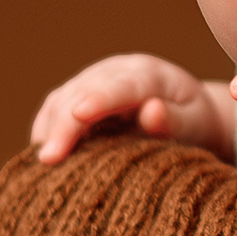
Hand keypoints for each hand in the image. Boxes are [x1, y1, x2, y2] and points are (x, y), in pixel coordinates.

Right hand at [31, 54, 232, 163]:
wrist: (187, 112)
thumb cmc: (194, 121)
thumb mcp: (196, 122)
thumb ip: (175, 120)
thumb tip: (151, 111)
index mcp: (148, 74)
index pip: (120, 86)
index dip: (98, 100)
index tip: (79, 115)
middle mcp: (115, 71)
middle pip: (82, 93)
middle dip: (64, 125)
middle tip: (48, 159)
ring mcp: (93, 80)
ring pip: (62, 99)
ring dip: (49, 129)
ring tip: (42, 165)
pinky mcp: (78, 94)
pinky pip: (54, 109)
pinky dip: (45, 131)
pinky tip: (40, 157)